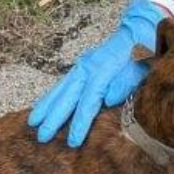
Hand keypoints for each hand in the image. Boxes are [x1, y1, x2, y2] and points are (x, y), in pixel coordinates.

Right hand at [28, 0, 166, 146]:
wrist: (138, 32)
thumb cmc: (142, 55)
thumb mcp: (139, 70)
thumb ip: (123, 85)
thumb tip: (108, 100)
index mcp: (101, 71)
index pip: (87, 103)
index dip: (79, 123)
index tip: (72, 142)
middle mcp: (87, 68)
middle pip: (67, 97)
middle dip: (53, 118)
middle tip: (41, 136)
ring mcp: (82, 66)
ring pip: (60, 89)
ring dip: (46, 107)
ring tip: (32, 122)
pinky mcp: (81, 67)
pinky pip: (63, 84)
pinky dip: (51, 96)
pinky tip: (43, 107)